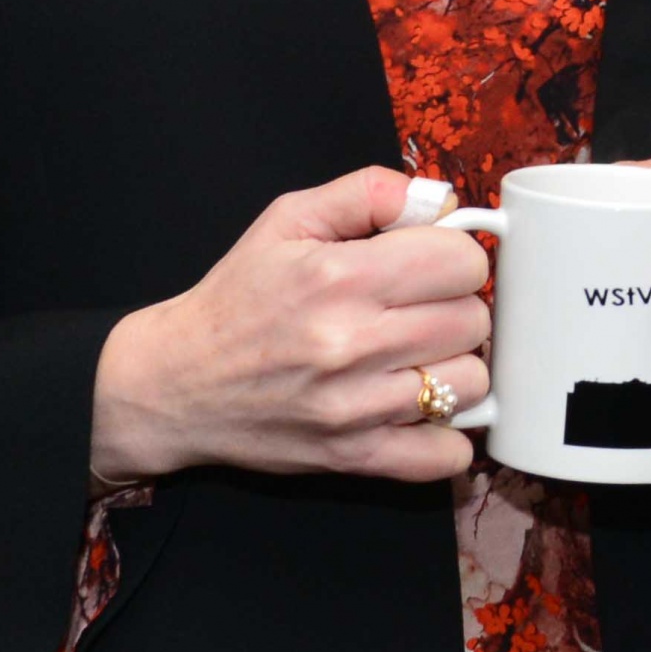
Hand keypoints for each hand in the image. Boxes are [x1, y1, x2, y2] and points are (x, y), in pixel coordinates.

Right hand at [89, 167, 494, 484]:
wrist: (176, 383)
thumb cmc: (236, 299)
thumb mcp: (287, 220)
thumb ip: (368, 194)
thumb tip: (439, 198)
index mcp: (339, 276)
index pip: (462, 262)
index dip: (455, 256)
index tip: (431, 264)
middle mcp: (351, 344)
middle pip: (474, 321)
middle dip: (456, 307)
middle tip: (419, 308)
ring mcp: (355, 408)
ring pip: (470, 385)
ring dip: (453, 367)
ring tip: (416, 356)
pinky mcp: (353, 457)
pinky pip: (444, 455)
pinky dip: (446, 435)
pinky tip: (419, 409)